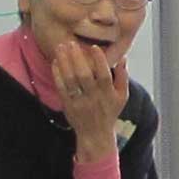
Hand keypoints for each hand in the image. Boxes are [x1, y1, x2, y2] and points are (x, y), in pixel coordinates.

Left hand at [53, 38, 130, 158]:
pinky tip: (55, 62)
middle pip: (84, 76)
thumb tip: (123, 58)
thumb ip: (123, 77)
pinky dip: (57, 74)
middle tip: (70, 43)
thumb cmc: (109, 112)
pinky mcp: (68, 106)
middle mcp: (93, 98)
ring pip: (70, 80)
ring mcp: (79, 102)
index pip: (104, 76)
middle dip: (76, 58)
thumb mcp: (122, 96)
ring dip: (64, 62)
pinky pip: (61, 88)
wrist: (95, 135)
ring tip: (60, 48)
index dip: (99, 61)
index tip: (93, 47)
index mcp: (108, 94)